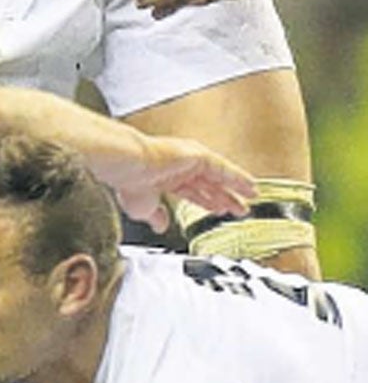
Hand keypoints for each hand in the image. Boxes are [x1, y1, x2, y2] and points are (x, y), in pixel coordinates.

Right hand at [100, 135, 254, 233]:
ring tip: (252, 196)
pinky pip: (225, 169)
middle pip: (208, 185)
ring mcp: (189, 160)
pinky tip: (251, 186)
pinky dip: (238, 178)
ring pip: (218, 176)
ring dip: (236, 188)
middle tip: (239, 208)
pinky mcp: (199, 156)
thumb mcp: (144, 208)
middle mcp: (178, 167)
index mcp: (164, 178)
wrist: (130, 165)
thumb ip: (155, 216)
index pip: (191, 191)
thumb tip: (160, 226)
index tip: (217, 210)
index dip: (205, 202)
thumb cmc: (131, 183)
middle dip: (224, 197)